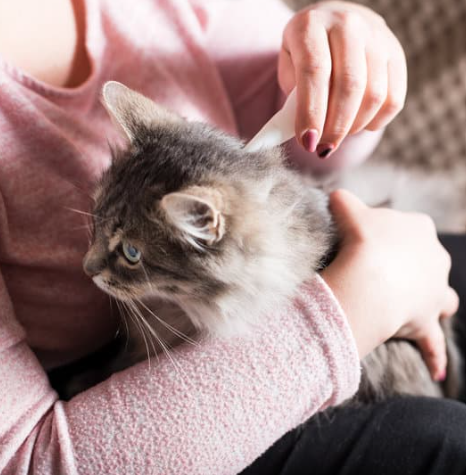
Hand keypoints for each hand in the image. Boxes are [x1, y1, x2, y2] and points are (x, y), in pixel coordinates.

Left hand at [279, 1, 406, 157]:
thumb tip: (307, 137)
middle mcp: (347, 24)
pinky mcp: (397, 54)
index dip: (311, 111)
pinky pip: (393, 99)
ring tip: (337, 135)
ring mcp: (377, 36)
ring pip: (374, 95)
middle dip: (335, 127)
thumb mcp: (288, 69)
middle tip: (323, 148)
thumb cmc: (304, 56)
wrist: (334, 25)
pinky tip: (358, 125)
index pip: (314, 71)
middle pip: (349, 85)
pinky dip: (376, 122)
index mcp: (311, 25)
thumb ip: (294, 99)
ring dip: (354, 127)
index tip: (307, 142)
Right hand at [321, 190, 457, 380]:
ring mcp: (434, 291)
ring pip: (441, 296)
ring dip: (432, 301)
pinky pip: (433, 342)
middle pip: (425, 261)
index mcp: (419, 228)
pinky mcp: (427, 321)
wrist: (370, 276)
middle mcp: (435, 258)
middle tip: (383, 272)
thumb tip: (335, 196)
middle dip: (411, 266)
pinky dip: (434, 355)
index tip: (367, 242)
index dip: (385, 235)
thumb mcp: (348, 209)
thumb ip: (343, 200)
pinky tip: (437, 372)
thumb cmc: (362, 240)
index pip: (408, 228)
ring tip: (418, 307)